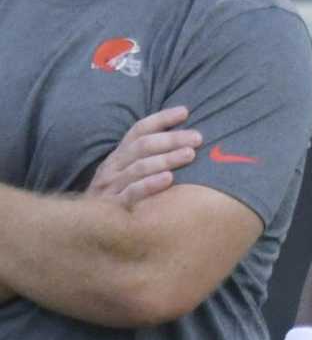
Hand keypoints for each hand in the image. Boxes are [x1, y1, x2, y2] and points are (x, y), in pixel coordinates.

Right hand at [87, 106, 201, 209]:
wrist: (85, 229)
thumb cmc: (117, 200)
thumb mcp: (127, 176)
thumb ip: (147, 160)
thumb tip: (183, 144)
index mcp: (118, 156)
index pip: (139, 130)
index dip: (161, 119)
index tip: (185, 111)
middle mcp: (113, 167)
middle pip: (143, 146)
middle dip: (171, 139)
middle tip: (197, 137)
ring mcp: (111, 186)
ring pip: (139, 167)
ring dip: (166, 159)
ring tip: (190, 154)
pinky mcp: (112, 207)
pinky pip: (132, 193)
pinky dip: (150, 185)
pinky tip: (169, 179)